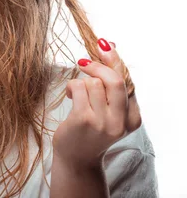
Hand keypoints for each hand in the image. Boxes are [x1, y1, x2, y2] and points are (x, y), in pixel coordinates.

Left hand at [52, 38, 141, 168]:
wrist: (77, 159)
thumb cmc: (91, 130)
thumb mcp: (108, 108)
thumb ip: (112, 82)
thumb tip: (110, 44)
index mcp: (132, 118)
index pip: (128, 81)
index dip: (116, 60)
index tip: (104, 44)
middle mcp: (121, 121)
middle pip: (116, 80)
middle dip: (99, 64)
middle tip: (84, 62)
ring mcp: (102, 122)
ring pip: (94, 82)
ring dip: (81, 81)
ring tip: (76, 92)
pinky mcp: (83, 119)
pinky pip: (79, 88)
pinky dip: (72, 86)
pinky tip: (70, 96)